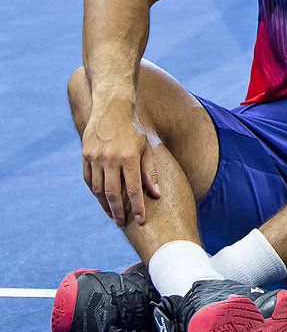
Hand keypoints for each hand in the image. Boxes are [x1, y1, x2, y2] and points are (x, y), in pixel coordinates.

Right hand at [81, 107, 159, 225]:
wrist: (112, 108)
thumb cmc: (134, 130)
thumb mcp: (147, 148)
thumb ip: (150, 172)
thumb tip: (156, 194)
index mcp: (129, 157)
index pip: (133, 189)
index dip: (137, 207)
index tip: (140, 220)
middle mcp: (110, 159)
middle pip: (113, 193)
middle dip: (118, 211)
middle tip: (122, 223)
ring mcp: (95, 158)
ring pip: (98, 189)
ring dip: (104, 204)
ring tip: (112, 214)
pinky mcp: (85, 156)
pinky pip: (88, 179)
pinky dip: (94, 192)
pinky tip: (101, 199)